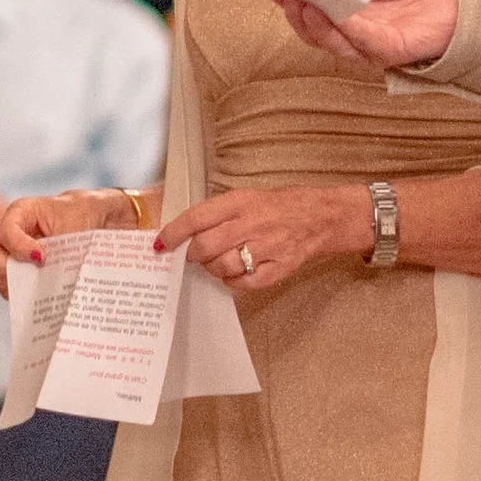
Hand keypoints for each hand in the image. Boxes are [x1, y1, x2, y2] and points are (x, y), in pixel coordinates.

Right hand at [0, 188, 142, 295]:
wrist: (97, 224)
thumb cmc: (85, 216)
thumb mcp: (78, 223)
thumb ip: (62, 247)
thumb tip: (54, 276)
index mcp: (21, 214)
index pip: (6, 231)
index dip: (19, 247)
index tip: (42, 258)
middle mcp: (10, 236)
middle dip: (7, 271)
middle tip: (34, 276)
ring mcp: (12, 258)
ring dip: (15, 286)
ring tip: (41, 286)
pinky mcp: (20, 276)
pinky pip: (10, 291)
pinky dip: (24, 296)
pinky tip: (44, 295)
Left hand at [158, 185, 368, 295]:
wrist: (320, 217)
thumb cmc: (279, 207)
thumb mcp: (247, 198)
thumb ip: (217, 214)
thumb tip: (185, 235)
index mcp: (241, 202)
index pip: (197, 218)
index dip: (173, 233)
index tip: (160, 244)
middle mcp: (252, 223)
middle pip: (205, 246)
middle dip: (193, 255)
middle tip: (195, 255)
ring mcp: (267, 247)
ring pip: (222, 266)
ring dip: (212, 268)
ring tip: (218, 262)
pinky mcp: (279, 268)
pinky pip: (244, 282)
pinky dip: (233, 281)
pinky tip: (236, 272)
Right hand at [270, 0, 458, 71]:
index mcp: (345, 7)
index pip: (311, 10)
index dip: (291, 0)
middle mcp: (353, 30)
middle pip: (315, 32)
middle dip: (297, 14)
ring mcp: (369, 45)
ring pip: (332, 42)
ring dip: (315, 24)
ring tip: (302, 4)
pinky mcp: (389, 52)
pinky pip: (361, 42)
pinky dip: (345, 27)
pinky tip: (334, 13)